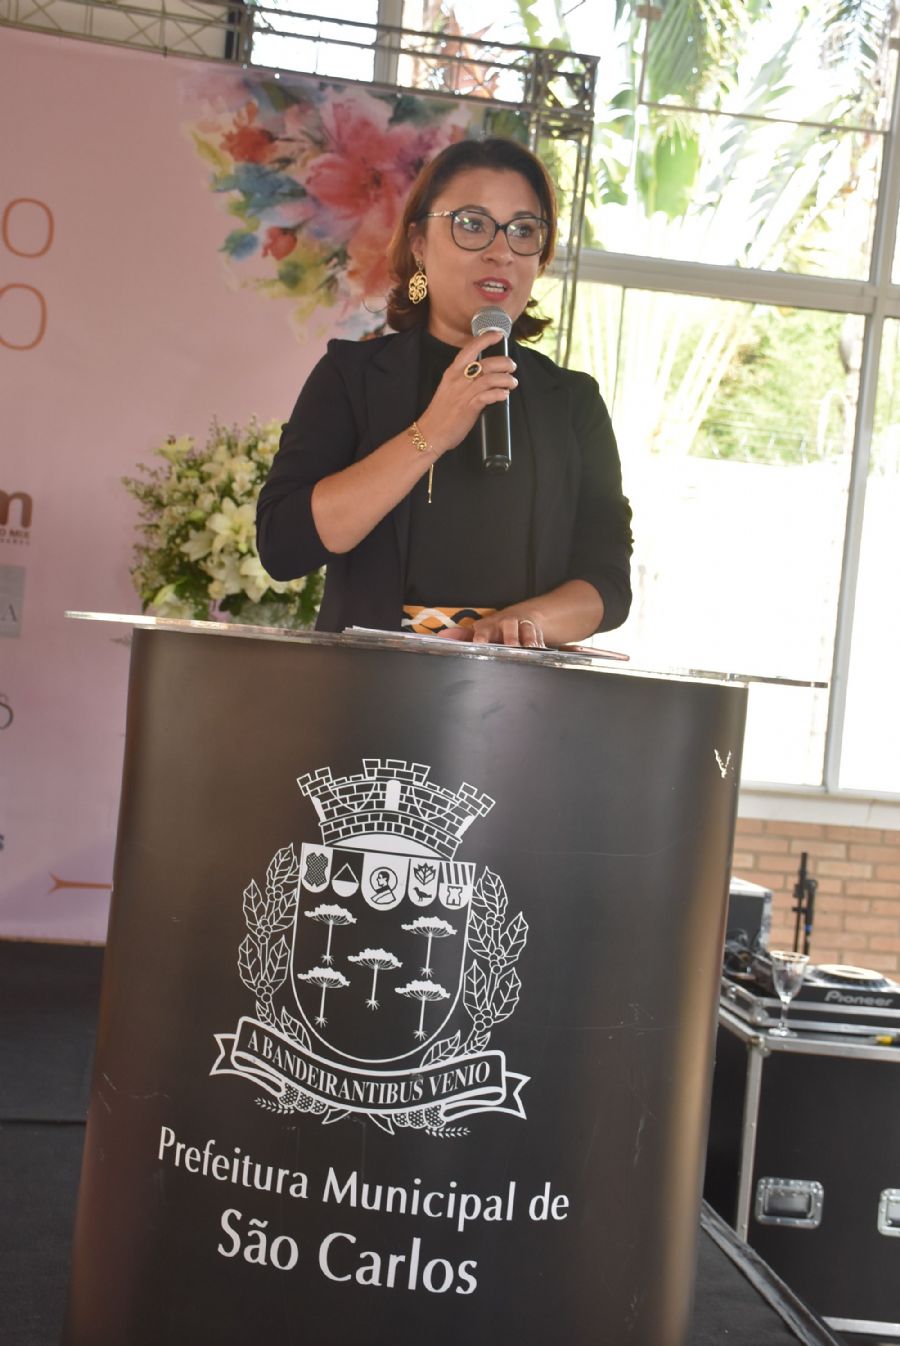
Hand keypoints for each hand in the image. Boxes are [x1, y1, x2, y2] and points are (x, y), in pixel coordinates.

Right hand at [417, 332, 516, 456]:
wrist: (430, 432)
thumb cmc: (440, 413)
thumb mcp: (449, 388)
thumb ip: (463, 380)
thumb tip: (483, 377)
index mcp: (452, 372)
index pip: (470, 349)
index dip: (486, 339)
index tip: (498, 334)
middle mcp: (458, 379)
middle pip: (487, 363)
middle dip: (505, 363)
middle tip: (512, 367)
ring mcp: (464, 393)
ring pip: (491, 378)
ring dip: (506, 379)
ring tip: (512, 383)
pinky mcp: (470, 407)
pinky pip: (489, 395)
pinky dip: (500, 393)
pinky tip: (504, 395)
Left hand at [437, 612, 544, 647]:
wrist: (522, 617)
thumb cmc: (496, 628)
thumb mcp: (479, 630)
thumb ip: (461, 635)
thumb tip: (441, 637)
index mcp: (489, 626)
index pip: (484, 630)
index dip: (482, 637)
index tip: (479, 643)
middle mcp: (506, 625)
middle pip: (509, 629)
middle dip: (510, 638)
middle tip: (511, 646)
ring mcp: (522, 628)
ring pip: (526, 633)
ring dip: (527, 641)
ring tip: (528, 648)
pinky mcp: (536, 634)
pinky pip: (539, 640)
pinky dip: (540, 645)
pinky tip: (540, 651)